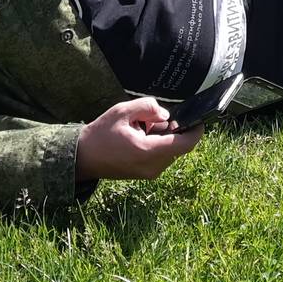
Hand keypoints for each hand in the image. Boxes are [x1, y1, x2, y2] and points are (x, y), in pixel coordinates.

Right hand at [75, 96, 201, 181]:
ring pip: (170, 151)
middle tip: (154, 118)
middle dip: (174, 129)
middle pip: (178, 146)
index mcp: (148, 152)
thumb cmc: (100, 134)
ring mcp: (149, 173)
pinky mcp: (145, 174)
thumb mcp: (122, 112)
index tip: (199, 118)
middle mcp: (152, 167)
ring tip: (142, 127)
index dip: (196, 131)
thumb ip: (148, 107)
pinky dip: (157, 144)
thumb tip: (166, 115)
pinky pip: (161, 157)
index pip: (185, 144)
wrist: (82, 158)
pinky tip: (140, 135)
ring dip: (164, 137)